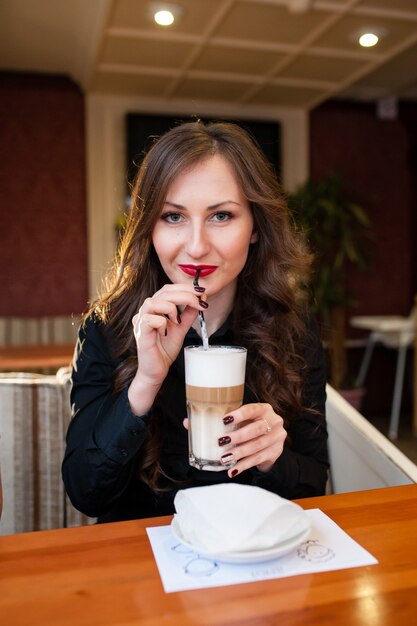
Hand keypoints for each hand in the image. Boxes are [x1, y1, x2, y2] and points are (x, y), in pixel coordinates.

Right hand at [128, 284, 206, 413]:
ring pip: (154, 302)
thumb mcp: (181, 328)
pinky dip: (162, 323)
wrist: (157, 370)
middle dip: (185, 294)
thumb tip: (201, 299)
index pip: (168, 289)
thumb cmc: (165, 349)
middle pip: (163, 292)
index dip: (185, 288)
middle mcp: (145, 311)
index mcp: (155, 308)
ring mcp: (141, 321)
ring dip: (171, 308)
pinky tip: (165, 332)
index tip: (202, 291)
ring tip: (177, 321)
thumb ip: (189, 314)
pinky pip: (150, 319)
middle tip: (200, 302)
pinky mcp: (140, 333)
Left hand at [217, 403, 286, 477]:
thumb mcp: (248, 419)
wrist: (271, 441)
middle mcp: (274, 422)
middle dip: (238, 436)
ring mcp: (277, 438)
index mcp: (265, 409)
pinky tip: (233, 470)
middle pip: (256, 429)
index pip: (252, 410)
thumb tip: (212, 425)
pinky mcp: (275, 452)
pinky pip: (258, 459)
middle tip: (221, 441)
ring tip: (224, 458)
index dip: (239, 415)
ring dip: (239, 453)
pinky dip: (243, 465)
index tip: (224, 420)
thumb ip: (236, 420)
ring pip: (257, 446)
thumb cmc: (252, 426)